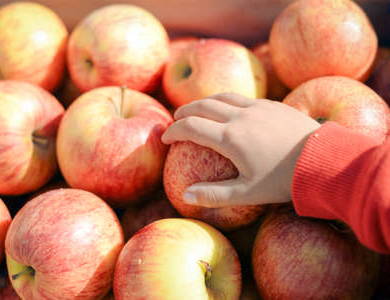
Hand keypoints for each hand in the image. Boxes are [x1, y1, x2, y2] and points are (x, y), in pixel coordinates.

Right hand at [161, 93, 319, 207]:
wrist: (324, 160)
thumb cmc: (284, 181)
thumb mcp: (247, 193)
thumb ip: (214, 195)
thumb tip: (186, 196)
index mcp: (230, 138)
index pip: (191, 127)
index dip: (174, 131)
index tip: (166, 137)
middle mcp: (240, 117)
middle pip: (203, 106)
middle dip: (185, 111)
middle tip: (176, 118)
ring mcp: (258, 108)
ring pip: (223, 97)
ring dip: (205, 101)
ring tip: (197, 109)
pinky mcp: (273, 105)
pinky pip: (243, 98)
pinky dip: (227, 101)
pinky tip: (230, 109)